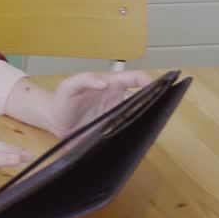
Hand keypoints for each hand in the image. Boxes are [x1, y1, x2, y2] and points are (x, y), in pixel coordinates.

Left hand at [6, 71, 152, 137]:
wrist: (53, 120)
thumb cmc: (62, 98)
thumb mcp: (69, 86)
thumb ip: (85, 80)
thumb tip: (104, 83)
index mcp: (111, 85)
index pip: (134, 79)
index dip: (148, 80)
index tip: (160, 85)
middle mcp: (117, 99)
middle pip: (142, 98)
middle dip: (155, 101)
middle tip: (164, 107)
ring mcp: (116, 115)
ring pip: (138, 115)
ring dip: (146, 118)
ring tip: (155, 124)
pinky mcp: (112, 130)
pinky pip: (127, 130)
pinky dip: (135, 133)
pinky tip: (139, 138)